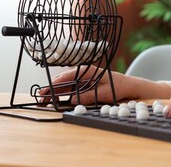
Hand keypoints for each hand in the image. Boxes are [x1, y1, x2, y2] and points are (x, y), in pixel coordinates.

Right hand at [38, 65, 154, 105]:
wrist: (129, 85)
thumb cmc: (118, 86)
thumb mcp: (103, 93)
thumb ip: (88, 96)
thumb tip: (73, 100)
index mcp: (88, 71)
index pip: (67, 76)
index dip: (55, 84)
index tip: (46, 90)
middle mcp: (83, 73)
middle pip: (63, 80)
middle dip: (51, 89)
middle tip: (41, 98)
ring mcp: (83, 78)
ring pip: (64, 84)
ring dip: (54, 92)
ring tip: (44, 100)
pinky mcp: (84, 84)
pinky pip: (70, 88)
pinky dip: (61, 93)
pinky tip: (54, 99)